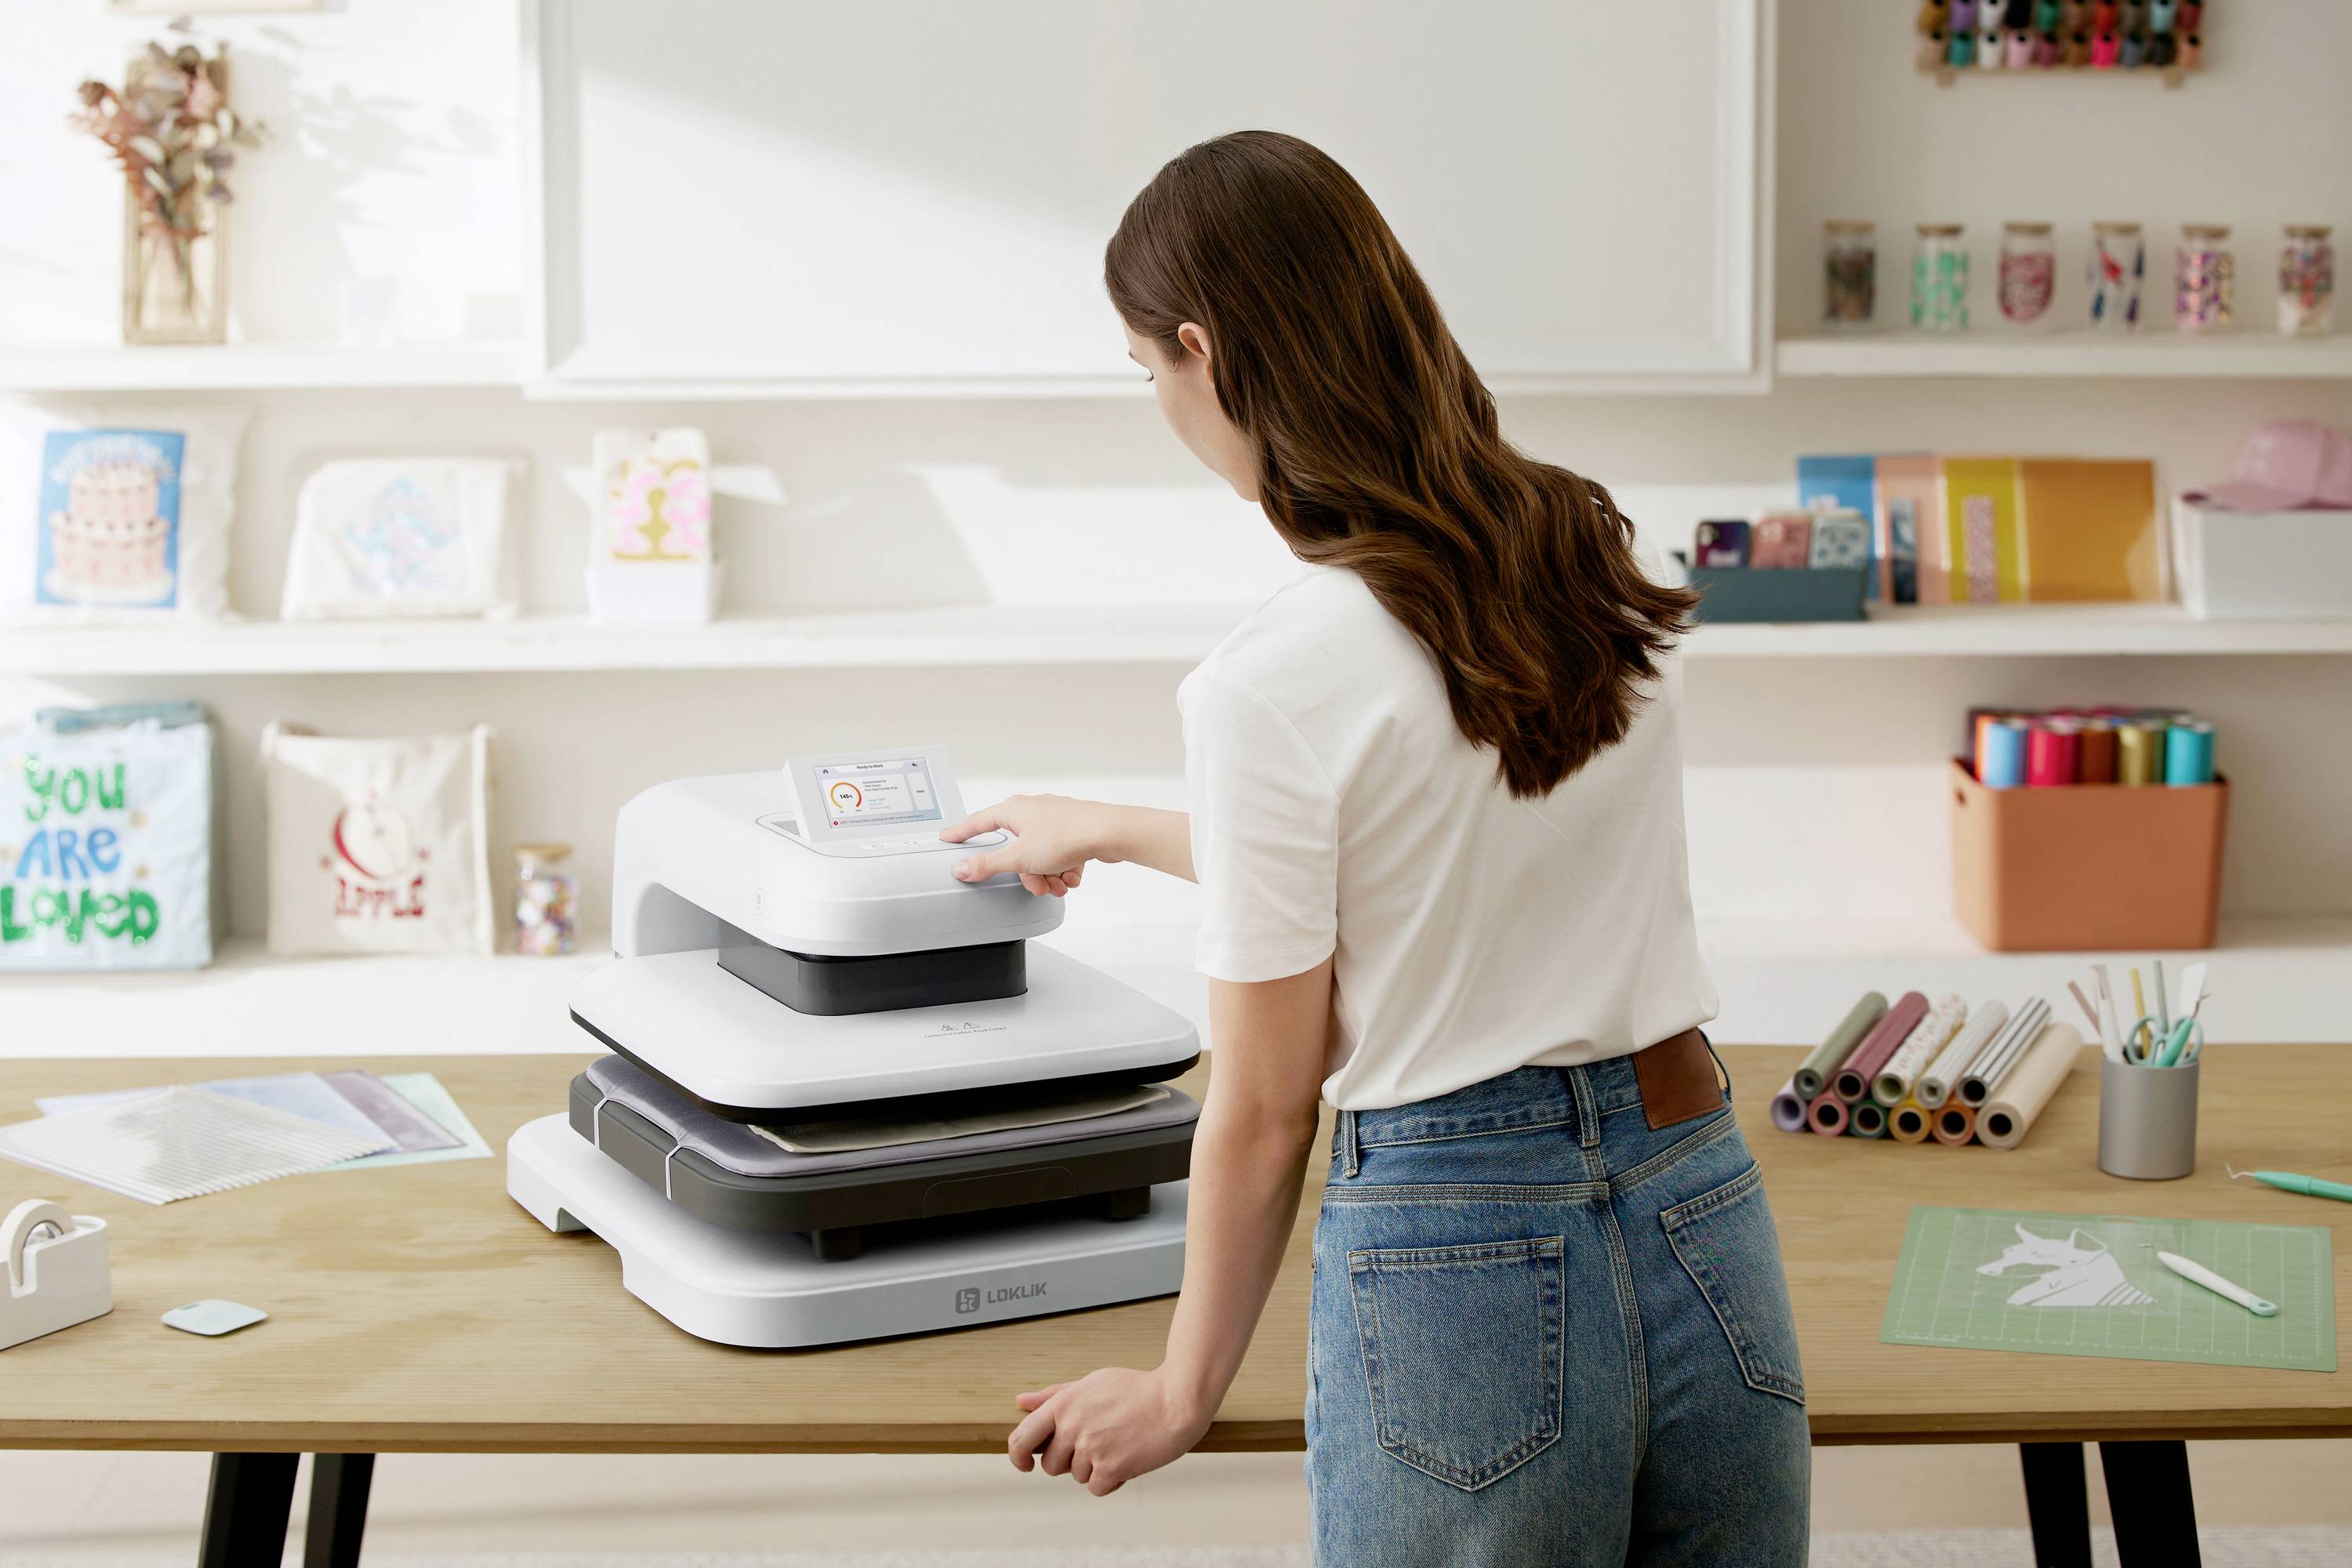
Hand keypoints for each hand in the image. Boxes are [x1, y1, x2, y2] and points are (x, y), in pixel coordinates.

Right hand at [940, 794, 1114, 897]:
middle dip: (1027, 873)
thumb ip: (988, 864)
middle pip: (1016, 849)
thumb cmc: (1067, 836)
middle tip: (1037, 885)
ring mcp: (1055, 820)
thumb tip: (962, 868)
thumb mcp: (1019, 857)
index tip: (948, 837)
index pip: (979, 821)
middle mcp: (1033, 811)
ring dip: (1048, 875)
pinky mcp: (1073, 831)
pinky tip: (1072, 877)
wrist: (1109, 833)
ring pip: (1040, 856)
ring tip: (1059, 884)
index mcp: (1014, 810)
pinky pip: (1060, 856)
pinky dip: (1064, 870)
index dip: (962, 832)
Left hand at [1006, 1366, 1211, 1494]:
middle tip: (1095, 1446)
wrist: (1176, 1399)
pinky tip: (1127, 1459)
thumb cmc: (1136, 1389)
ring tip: (1118, 1445)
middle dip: (1068, 1462)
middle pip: (1051, 1465)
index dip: (1018, 1457)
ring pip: (1076, 1477)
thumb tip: (1020, 1403)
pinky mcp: (1110, 1468)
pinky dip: (1110, 1480)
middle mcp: (1072, 1427)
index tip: (1026, 1464)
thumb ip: (1053, 1395)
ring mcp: (1091, 1448)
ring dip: (1094, 1468)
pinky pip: (1096, 1488)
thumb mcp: (1091, 1383)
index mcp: (1063, 1404)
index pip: (1021, 1438)